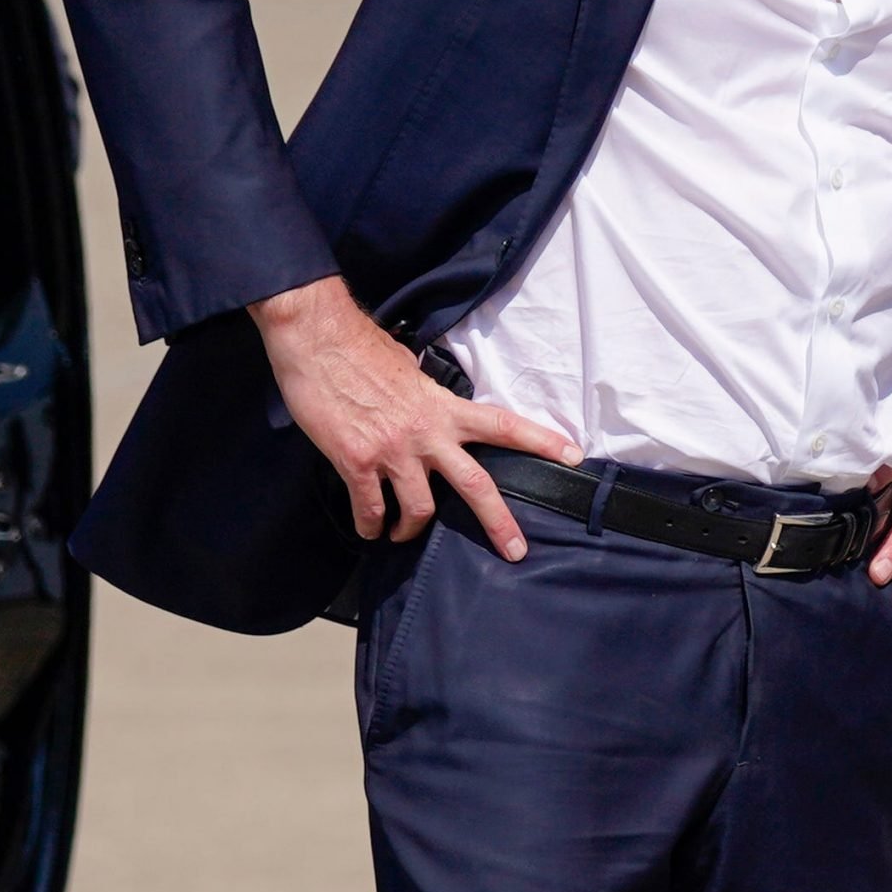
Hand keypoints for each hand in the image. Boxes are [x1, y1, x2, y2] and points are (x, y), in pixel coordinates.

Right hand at [249, 275, 583, 560]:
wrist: (318, 341)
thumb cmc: (361, 349)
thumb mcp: (408, 368)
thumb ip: (426, 395)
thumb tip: (429, 400)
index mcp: (443, 406)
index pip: (503, 424)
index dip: (540, 440)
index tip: (573, 456)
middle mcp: (426, 432)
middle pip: (475, 483)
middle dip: (498, 521)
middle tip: (516, 551)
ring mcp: (393, 451)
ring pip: (419, 510)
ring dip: (411, 529)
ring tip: (402, 533)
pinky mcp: (357, 463)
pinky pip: (371, 510)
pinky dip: (371, 525)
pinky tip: (370, 529)